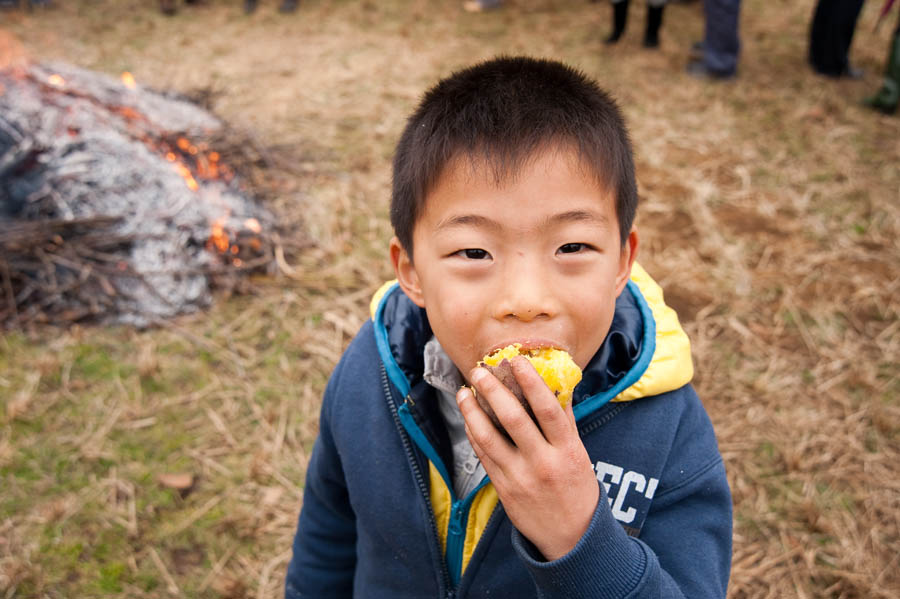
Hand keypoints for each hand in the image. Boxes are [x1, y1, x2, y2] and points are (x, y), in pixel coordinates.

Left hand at [457, 356, 598, 560]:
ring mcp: (520, 477)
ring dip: (472, 412)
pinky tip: (468, 419)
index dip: (530, 382)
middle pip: (513, 419)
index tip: (516, 361)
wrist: (572, 538)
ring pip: (489, 438)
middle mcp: (543, 463)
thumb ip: (565, 421)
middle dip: (493, 391)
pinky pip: (483, 456)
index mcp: (567, 450)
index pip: (547, 409)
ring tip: (463, 392)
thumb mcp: (579, 454)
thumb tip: (556, 385)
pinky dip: (474, 434)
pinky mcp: (503, 489)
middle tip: (479, 371)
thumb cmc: (578, 489)